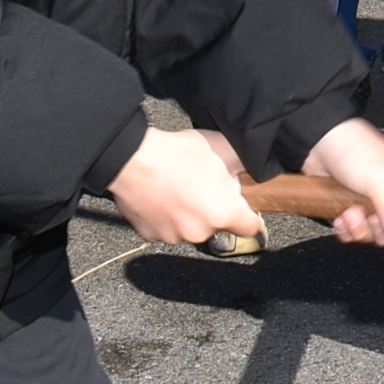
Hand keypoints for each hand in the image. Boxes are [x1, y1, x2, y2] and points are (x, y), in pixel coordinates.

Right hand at [108, 126, 260, 246]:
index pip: (250, 227)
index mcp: (223, 213)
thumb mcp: (223, 148)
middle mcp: (200, 231)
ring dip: (188, 214)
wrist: (133, 159)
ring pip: (190, 227)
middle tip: (203, 186)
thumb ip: (242, 164)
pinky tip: (163, 196)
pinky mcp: (151, 235)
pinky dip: (166, 216)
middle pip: (217, 225)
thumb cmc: (177, 153)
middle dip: (213, 208)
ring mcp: (174, 236)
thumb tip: (247, 171)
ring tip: (179, 188)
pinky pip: (166, 228)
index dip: (248, 215)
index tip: (242, 208)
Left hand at [303, 118, 383, 248]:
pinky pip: (356, 232)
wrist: (321, 143)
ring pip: (375, 234)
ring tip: (350, 212)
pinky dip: (347, 229)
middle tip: (371, 216)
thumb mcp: (382, 180)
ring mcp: (377, 203)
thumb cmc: (356, 149)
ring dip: (359, 228)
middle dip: (380, 230)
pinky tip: (341, 216)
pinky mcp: (356, 208)